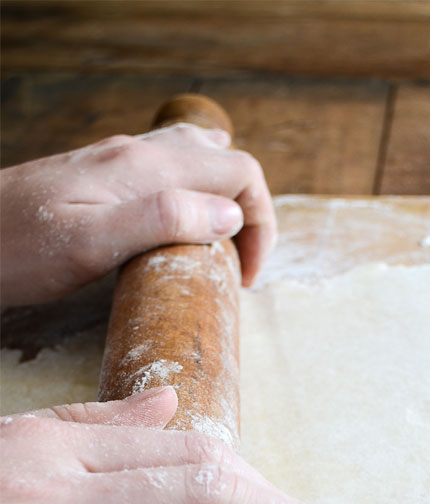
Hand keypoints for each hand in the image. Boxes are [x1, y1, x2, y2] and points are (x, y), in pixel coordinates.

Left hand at [0, 123, 276, 307]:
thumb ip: (161, 220)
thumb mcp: (91, 245)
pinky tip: (179, 229)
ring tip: (217, 249)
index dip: (261, 224)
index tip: (246, 278)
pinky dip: (197, 196)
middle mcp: (138, 154)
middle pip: (227, 163)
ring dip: (226, 200)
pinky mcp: (106, 176)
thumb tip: (230, 215)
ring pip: (200, 160)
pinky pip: (172, 171)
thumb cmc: (18, 251)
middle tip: (237, 271)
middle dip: (251, 215)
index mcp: (145, 168)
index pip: (239, 173)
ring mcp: (121, 160)